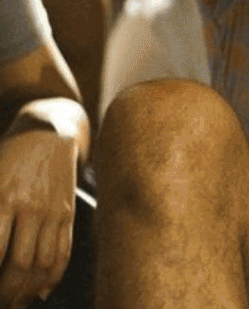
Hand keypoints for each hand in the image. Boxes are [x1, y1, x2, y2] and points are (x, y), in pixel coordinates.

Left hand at [0, 128, 77, 307]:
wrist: (48, 131)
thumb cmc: (9, 158)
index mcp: (3, 198)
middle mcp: (30, 206)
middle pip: (19, 265)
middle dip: (6, 293)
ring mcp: (53, 209)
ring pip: (43, 263)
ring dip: (28, 291)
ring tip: (15, 302)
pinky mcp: (68, 211)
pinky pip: (64, 251)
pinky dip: (53, 277)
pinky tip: (41, 290)